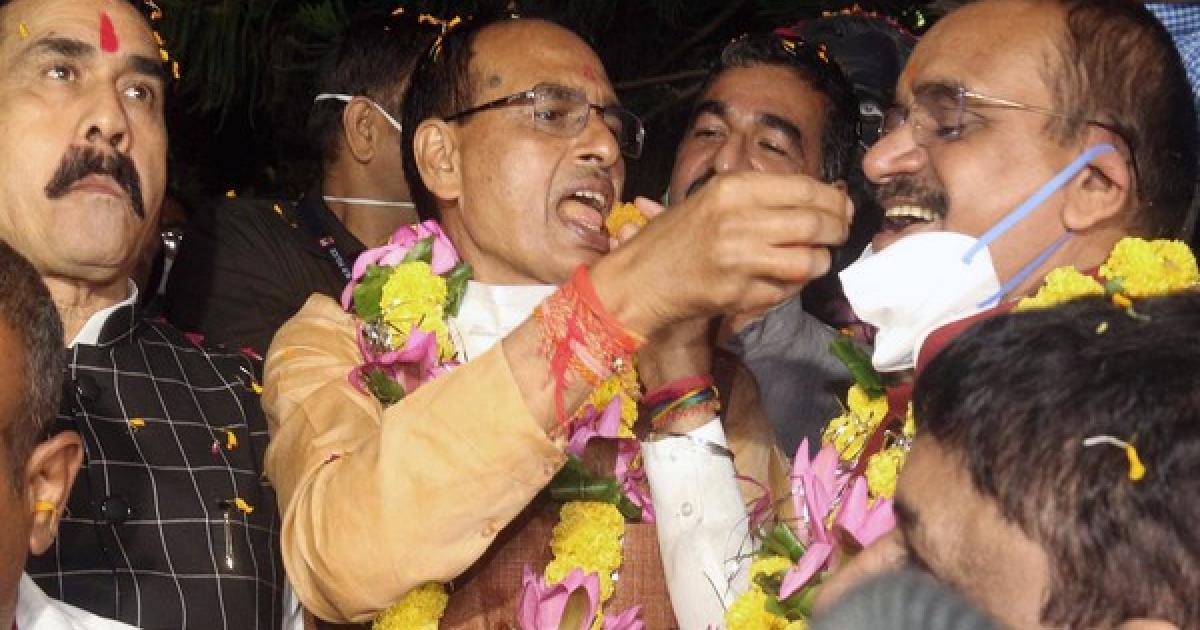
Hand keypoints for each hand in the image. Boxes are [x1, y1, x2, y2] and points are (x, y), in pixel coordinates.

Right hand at [592, 172, 851, 338]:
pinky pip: (786, 290)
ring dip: (820, 262)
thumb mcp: (712, 198)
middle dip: (837, 231)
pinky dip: (792, 287)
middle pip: (815, 224)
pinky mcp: (739, 293)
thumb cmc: (675, 237)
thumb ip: (761, 196)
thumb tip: (821, 199)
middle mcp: (738, 219)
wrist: (638, 279)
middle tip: (837, 235)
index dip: (834, 200)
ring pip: (809, 261)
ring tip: (813, 261)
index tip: (841, 209)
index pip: (806, 188)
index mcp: (733, 188)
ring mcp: (739, 258)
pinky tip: (781, 281)